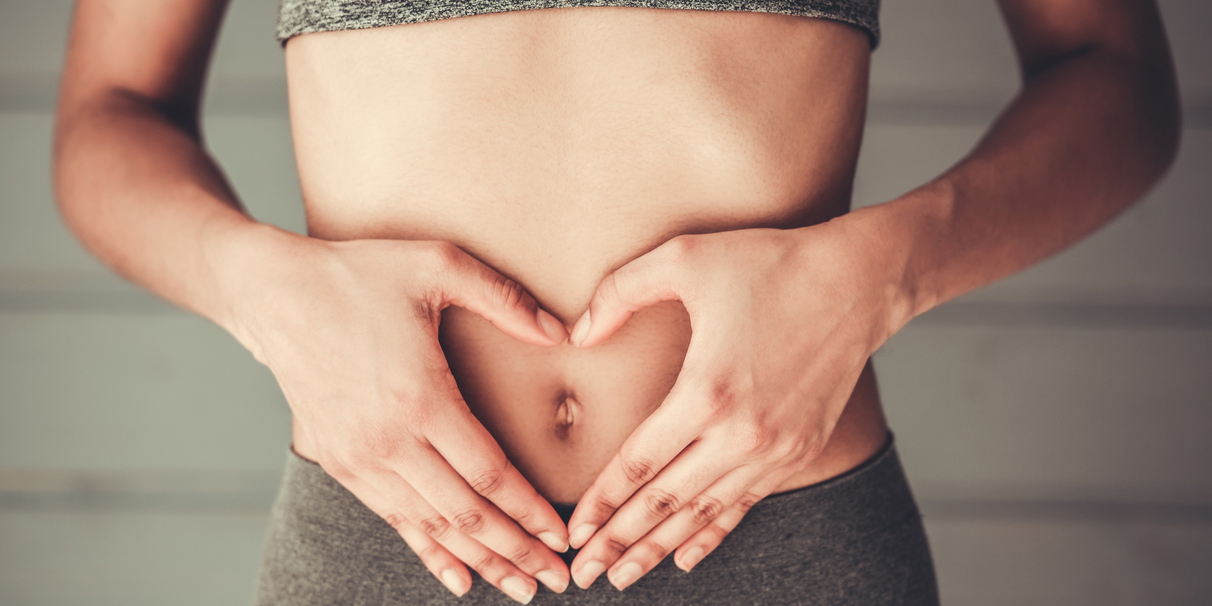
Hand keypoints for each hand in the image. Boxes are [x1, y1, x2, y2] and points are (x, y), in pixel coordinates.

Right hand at [231, 233, 572, 602]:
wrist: (273, 294)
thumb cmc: (359, 274)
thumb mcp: (436, 264)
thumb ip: (504, 297)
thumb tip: (562, 333)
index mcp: (420, 397)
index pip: (488, 473)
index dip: (529, 511)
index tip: (562, 535)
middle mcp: (389, 440)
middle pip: (465, 513)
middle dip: (516, 551)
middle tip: (557, 580)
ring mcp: (361, 457)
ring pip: (432, 526)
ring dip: (480, 560)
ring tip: (520, 586)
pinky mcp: (341, 463)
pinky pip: (393, 520)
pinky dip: (429, 552)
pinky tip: (459, 578)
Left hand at [562, 215, 910, 589]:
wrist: (859, 281)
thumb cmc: (769, 263)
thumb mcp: (683, 257)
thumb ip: (619, 292)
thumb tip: (577, 333)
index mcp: (707, 391)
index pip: (640, 463)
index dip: (602, 502)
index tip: (572, 532)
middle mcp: (742, 433)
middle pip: (666, 502)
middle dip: (618, 542)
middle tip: (581, 574)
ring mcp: (775, 448)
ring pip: (704, 513)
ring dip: (659, 548)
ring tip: (621, 576)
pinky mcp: (798, 451)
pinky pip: (745, 504)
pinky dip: (712, 534)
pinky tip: (685, 559)